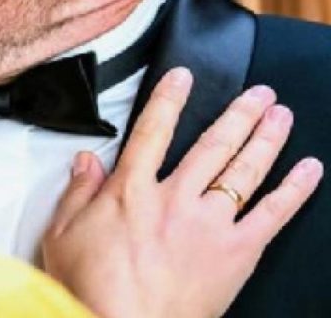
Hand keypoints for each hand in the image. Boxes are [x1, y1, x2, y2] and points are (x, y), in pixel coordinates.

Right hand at [41, 68, 322, 317]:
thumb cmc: (90, 290)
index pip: (153, 131)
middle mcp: (174, 199)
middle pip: (212, 145)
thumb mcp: (62, 236)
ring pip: (245, 170)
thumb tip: (85, 161)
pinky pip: (273, 214)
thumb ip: (76, 193)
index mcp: (130, 191)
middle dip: (238, 114)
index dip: (169, 99)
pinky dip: (294, 190)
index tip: (183, 77)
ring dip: (266, 139)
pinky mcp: (236, 253)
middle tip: (257, 94)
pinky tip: (308, 171)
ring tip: (281, 117)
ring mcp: (209, 225)